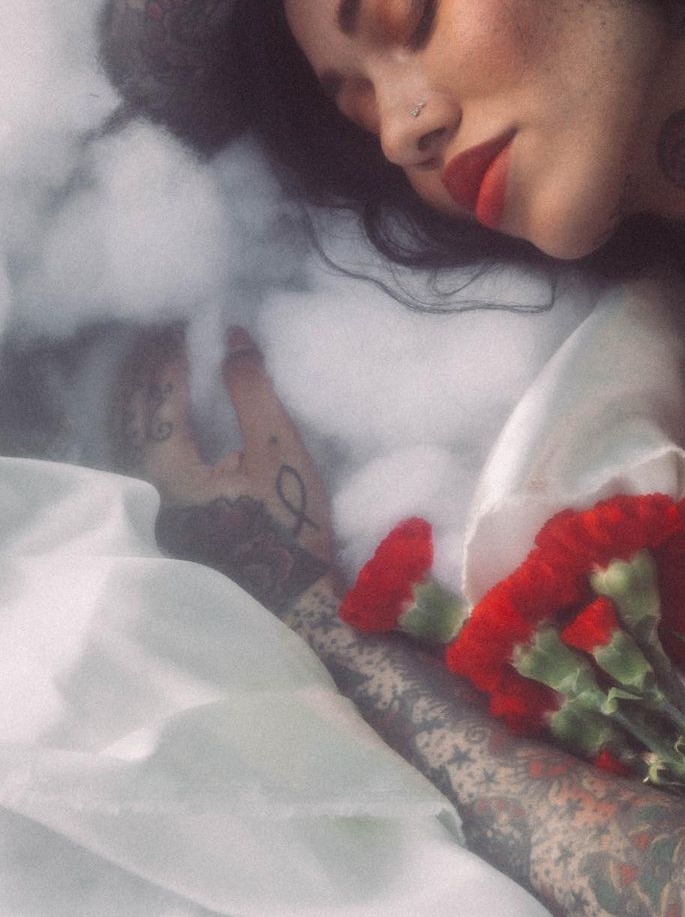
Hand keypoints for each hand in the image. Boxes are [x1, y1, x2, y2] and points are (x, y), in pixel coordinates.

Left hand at [113, 326, 334, 613]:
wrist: (299, 596)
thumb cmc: (289, 522)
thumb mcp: (278, 448)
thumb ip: (252, 391)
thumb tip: (234, 338)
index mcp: (174, 475)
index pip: (161, 404)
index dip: (172, 364)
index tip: (185, 331)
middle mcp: (158, 494)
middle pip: (142, 423)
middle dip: (156, 379)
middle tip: (173, 341)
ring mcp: (170, 511)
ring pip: (151, 445)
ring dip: (162, 405)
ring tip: (178, 371)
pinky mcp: (187, 521)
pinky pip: (167, 462)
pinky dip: (174, 431)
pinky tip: (192, 421)